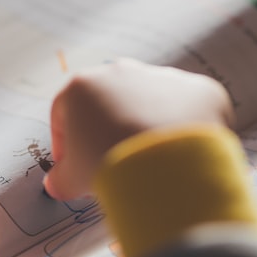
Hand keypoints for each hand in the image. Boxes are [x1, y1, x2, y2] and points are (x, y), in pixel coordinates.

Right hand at [43, 58, 233, 200]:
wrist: (166, 166)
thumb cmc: (110, 165)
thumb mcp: (73, 179)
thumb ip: (60, 180)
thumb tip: (57, 184)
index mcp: (83, 86)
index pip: (65, 112)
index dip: (66, 142)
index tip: (74, 165)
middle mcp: (122, 72)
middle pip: (110, 102)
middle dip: (109, 129)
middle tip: (113, 162)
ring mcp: (163, 77)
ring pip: (151, 102)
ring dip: (148, 126)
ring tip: (150, 162)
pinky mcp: (198, 89)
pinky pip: (188, 109)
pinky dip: (185, 129)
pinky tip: (180, 155)